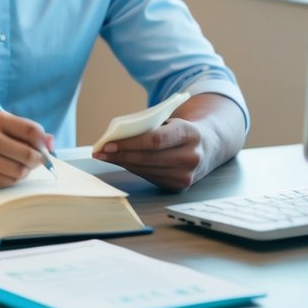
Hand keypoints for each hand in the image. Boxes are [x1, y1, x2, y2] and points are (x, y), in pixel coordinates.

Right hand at [0, 110, 53, 191]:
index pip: (31, 130)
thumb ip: (24, 130)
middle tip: (36, 160)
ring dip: (24, 171)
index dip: (44, 141)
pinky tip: (2, 171)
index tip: (45, 147)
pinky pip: (8, 183)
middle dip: (38, 160)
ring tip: (16, 164)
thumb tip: (51, 142)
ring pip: (20, 172)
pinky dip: (10, 179)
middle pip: (29, 154)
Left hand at [93, 94, 243, 190]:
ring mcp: (187, 175)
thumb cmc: (180, 130)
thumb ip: (150, 127)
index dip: (130, 143)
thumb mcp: (171, 122)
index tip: (108, 143)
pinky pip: (150, 177)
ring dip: (123, 163)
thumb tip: (116, 138)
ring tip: (104, 156)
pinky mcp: (180, 186)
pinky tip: (121, 162)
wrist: (207, 147)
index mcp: (190, 133)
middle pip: (148, 157)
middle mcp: (192, 156)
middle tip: (99, 151)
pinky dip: (133, 169)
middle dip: (120, 155)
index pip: (156, 140)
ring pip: (147, 169)